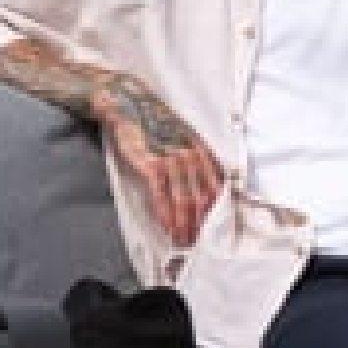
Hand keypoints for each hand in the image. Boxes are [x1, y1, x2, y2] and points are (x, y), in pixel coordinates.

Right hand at [100, 76, 224, 243]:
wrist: (130, 105)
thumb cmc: (156, 125)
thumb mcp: (186, 139)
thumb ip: (197, 162)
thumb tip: (205, 190)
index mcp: (203, 152)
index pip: (216, 189)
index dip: (216, 213)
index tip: (214, 230)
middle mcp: (192, 157)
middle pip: (203, 200)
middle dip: (201, 225)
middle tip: (197, 242)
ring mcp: (172, 161)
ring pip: (184, 202)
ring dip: (184, 226)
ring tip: (183, 241)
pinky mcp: (151, 165)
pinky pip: (162, 197)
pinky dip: (166, 216)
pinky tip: (168, 228)